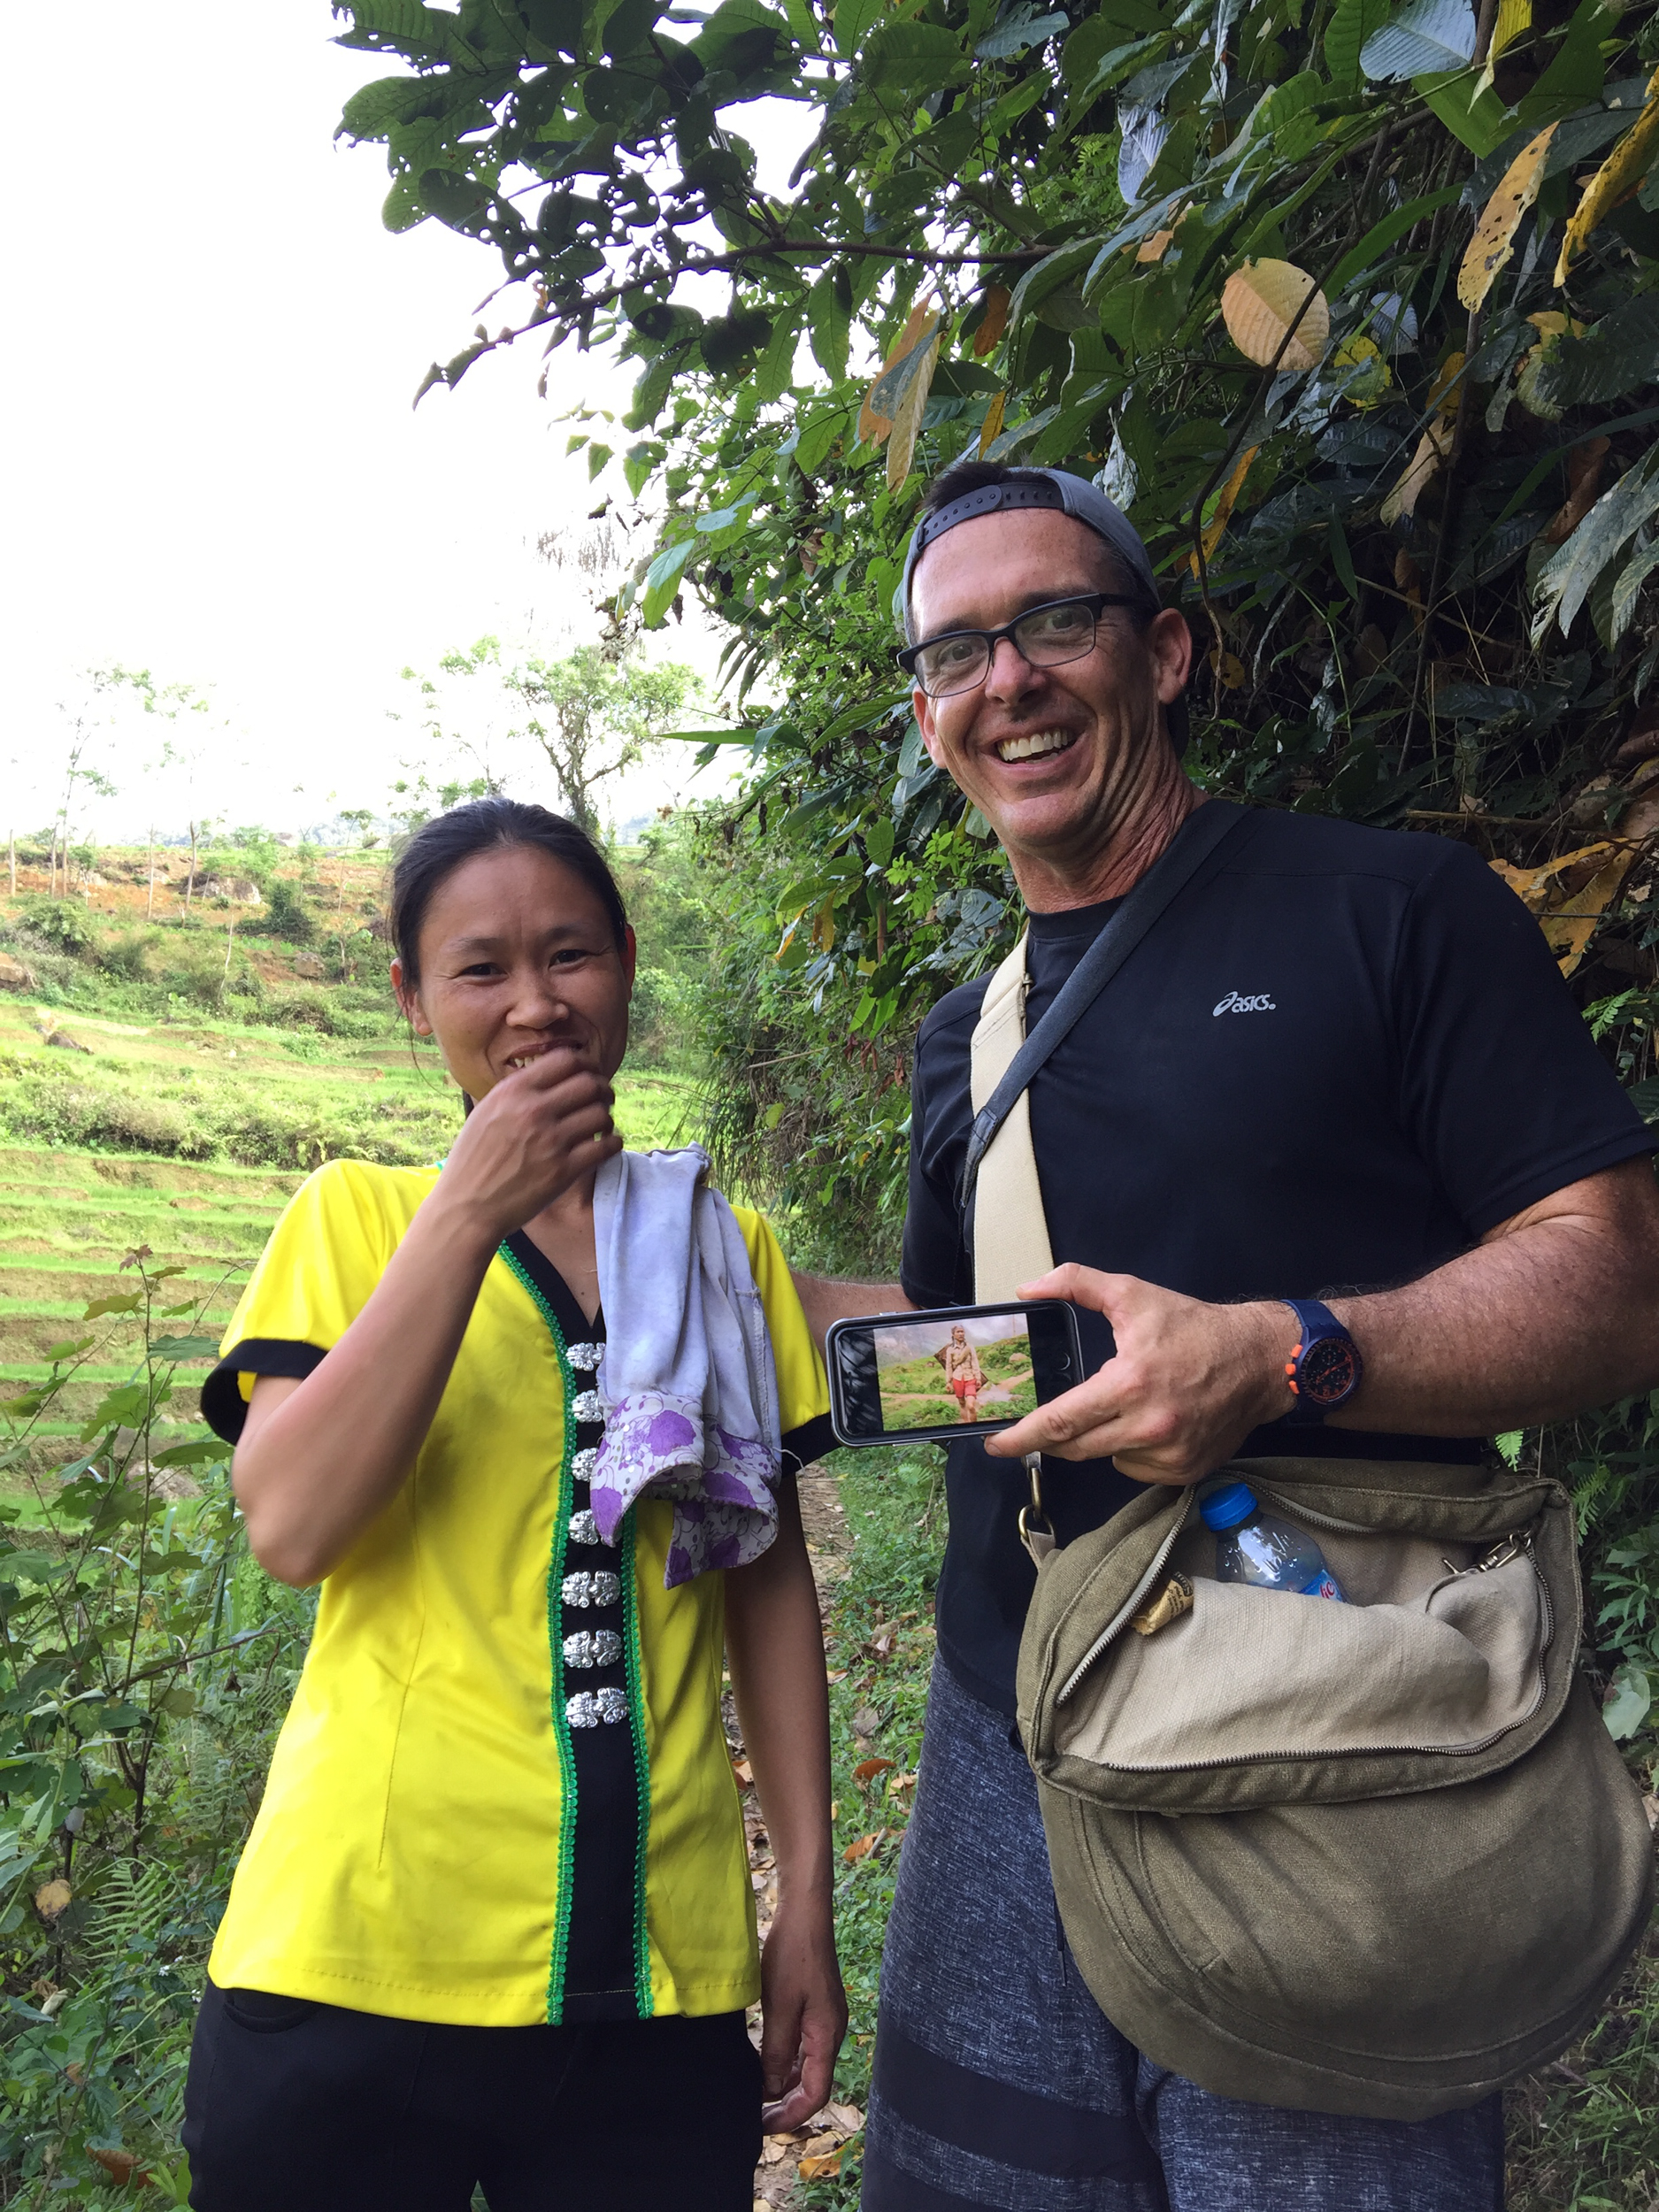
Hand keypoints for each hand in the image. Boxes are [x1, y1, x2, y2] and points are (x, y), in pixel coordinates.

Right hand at [436, 1055, 621, 1245]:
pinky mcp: (563, 1171)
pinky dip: (613, 1142)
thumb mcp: (486, 1111)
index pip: (566, 1059)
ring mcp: (551, 1141)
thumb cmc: (473, 1159)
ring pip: (601, 1114)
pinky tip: (607, 1144)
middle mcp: (533, 1111)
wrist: (467, 1206)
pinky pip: (606, 1146)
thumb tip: (548, 1072)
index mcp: (514, 1091)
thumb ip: (517, 1091)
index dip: (586, 1063)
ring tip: (601, 1124)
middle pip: (590, 1083)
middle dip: (602, 1088)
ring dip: (606, 1117)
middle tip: (603, 1098)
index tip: (590, 1073)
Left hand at [758, 1895, 846, 2134]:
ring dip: (784, 2084)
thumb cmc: (793, 1956)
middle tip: (755, 2116)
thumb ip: (776, 2051)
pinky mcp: (816, 2007)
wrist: (806, 1914)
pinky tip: (764, 2062)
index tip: (762, 2125)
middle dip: (786, 2104)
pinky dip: (786, 2061)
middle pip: (813, 2083)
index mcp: (827, 2036)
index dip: (792, 2115)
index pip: (816, 2093)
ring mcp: (825, 2019)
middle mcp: (831, 2032)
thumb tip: (770, 2090)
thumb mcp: (779, 2007)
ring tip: (755, 2094)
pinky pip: (804, 2046)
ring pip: (807, 2065)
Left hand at [985, 1264, 1293, 1484]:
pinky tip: (1146, 1424)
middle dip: (1046, 1441)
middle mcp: (1150, 1425)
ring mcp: (1170, 1453)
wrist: (1259, 1360)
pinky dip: (1130, 1450)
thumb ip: (1076, 1283)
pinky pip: (1137, 1468)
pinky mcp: (1186, 1469)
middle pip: (1076, 1447)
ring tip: (1114, 1408)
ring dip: (1096, 1439)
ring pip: (1106, 1458)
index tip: (994, 1443)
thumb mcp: (1132, 1294)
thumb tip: (1028, 1289)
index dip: (1022, 1436)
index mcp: (1130, 1382)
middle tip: (1028, 1432)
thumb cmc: (1194, 1327)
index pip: (1061, 1421)